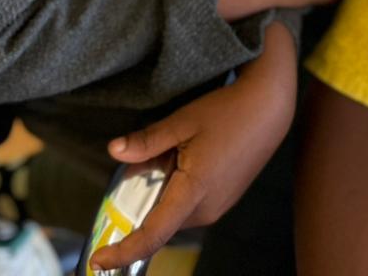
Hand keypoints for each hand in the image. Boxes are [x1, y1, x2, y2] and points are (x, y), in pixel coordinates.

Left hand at [89, 23, 296, 271]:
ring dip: (162, 192)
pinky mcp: (224, 200)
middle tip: (150, 158)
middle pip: (160, 220)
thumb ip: (148, 141)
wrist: (269, 109)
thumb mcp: (183, 120)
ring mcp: (218, 207)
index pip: (153, 234)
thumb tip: (114, 150)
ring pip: (174, 212)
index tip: (98, 259)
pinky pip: (189, 205)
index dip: (124, 251)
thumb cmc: (227, 111)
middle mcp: (207, 210)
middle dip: (143, 199)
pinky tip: (186, 156)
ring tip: (175, 150)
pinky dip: (177, 189)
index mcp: (193, 191)